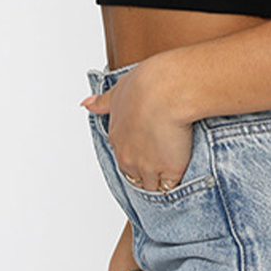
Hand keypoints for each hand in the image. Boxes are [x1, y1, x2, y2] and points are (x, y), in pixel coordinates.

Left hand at [81, 55, 193, 191]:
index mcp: (117, 137)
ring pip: (151, 185)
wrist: (166, 90)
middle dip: (146, 170)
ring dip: (160, 180)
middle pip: (134, 175)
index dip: (137, 152)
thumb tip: (86, 104)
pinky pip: (170, 185)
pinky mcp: (170, 170)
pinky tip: (183, 171)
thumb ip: (104, 101)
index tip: (148, 145)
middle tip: (161, 158)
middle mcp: (128, 156)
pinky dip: (176, 181)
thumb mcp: (119, 89)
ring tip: (173, 169)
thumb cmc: (146, 85)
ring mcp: (148, 167)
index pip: (124, 155)